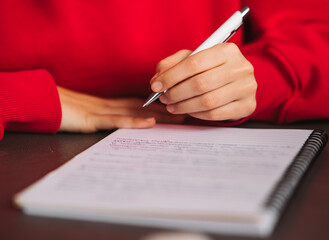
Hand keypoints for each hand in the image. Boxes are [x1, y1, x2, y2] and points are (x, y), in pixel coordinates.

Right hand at [57, 87, 184, 132]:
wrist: (46, 103)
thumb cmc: (68, 110)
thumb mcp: (93, 115)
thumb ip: (110, 117)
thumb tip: (128, 121)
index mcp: (113, 106)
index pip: (142, 106)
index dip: (162, 108)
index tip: (180, 111)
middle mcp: (113, 106)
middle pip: (145, 108)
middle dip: (168, 111)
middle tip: (188, 113)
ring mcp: (104, 111)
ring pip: (137, 112)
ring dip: (159, 116)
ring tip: (179, 118)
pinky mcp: (93, 119)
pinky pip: (117, 120)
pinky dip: (134, 121)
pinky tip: (149, 123)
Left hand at [150, 43, 256, 120]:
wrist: (239, 82)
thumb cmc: (213, 69)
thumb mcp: (195, 59)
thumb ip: (173, 64)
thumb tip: (157, 79)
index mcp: (227, 50)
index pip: (194, 63)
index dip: (171, 76)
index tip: (156, 85)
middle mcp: (241, 67)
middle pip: (200, 84)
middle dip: (176, 93)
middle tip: (164, 98)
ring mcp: (247, 88)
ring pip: (207, 101)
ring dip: (184, 106)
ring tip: (172, 106)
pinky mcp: (248, 105)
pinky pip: (215, 114)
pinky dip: (197, 114)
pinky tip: (189, 111)